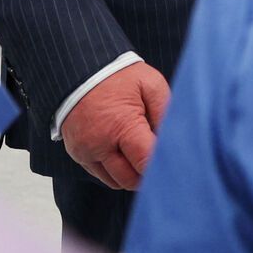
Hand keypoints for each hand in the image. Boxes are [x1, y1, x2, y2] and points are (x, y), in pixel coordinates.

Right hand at [59, 62, 168, 190]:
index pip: (145, 163)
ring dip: (131, 174)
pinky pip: (101, 175)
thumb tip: (176, 140)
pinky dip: (115, 171)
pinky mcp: (77, 154)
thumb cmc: (121, 77)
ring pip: (115, 182)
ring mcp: (85, 152)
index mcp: (121, 126)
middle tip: (160, 160)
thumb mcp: (151, 84)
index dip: (162, 166)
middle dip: (148, 174)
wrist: (82, 70)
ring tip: (141, 153)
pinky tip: (125, 152)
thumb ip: (165, 113)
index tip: (175, 161)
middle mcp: (99, 144)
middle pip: (130, 179)